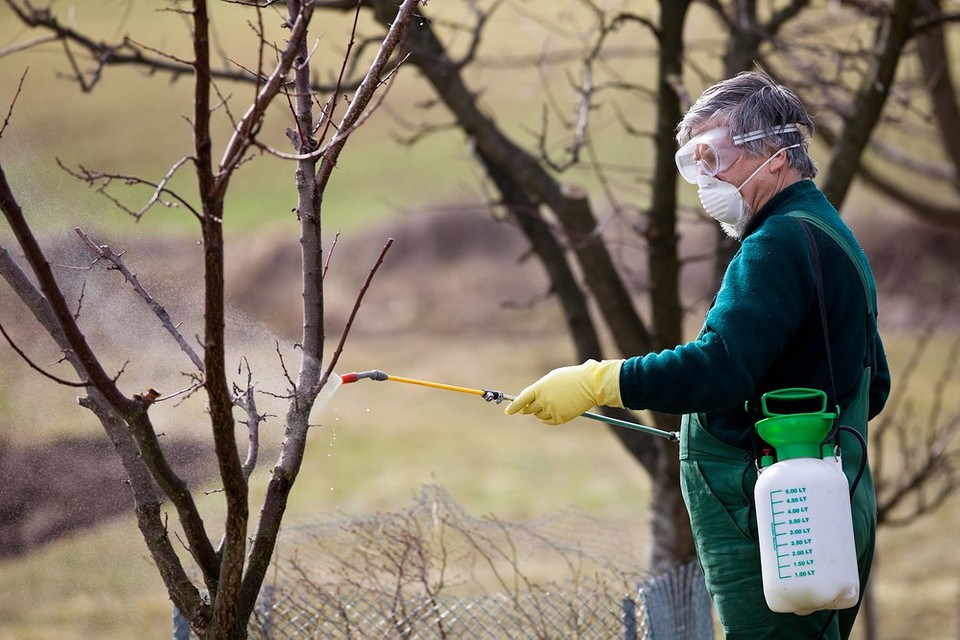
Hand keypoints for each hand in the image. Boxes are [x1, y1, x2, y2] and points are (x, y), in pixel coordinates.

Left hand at [504, 359, 623, 424]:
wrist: (590, 384)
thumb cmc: (570, 378)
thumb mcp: (551, 379)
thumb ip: (539, 389)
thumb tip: (529, 401)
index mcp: (540, 388)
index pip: (522, 400)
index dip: (513, 406)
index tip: (508, 412)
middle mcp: (543, 400)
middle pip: (528, 409)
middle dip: (528, 408)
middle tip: (533, 405)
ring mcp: (551, 410)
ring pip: (538, 416)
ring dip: (540, 411)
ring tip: (552, 402)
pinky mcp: (560, 418)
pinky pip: (548, 421)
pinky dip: (548, 418)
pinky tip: (555, 410)